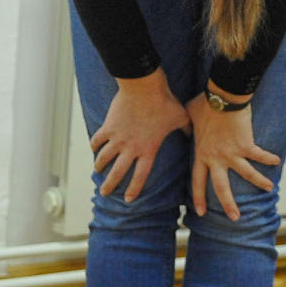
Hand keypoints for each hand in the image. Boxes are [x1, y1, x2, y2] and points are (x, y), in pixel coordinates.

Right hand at [90, 72, 190, 201]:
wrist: (144, 87)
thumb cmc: (164, 102)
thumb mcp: (180, 117)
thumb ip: (186, 129)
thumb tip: (191, 133)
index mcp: (148, 150)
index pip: (140, 176)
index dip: (134, 189)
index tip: (128, 199)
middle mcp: (131, 148)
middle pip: (117, 172)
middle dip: (110, 185)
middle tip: (104, 193)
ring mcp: (117, 138)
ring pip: (104, 158)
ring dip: (100, 166)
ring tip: (97, 171)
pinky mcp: (108, 126)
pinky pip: (98, 140)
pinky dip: (94, 145)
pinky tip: (94, 148)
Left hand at [185, 94, 280, 221]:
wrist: (221, 98)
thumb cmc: (204, 103)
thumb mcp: (188, 117)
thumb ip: (187, 127)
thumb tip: (184, 128)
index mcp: (201, 154)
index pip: (198, 181)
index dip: (199, 197)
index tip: (201, 212)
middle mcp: (216, 158)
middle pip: (221, 187)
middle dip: (228, 204)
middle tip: (235, 218)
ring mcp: (232, 153)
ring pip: (246, 174)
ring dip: (259, 182)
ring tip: (269, 189)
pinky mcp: (246, 145)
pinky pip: (260, 155)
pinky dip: (269, 158)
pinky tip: (277, 161)